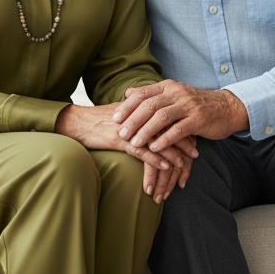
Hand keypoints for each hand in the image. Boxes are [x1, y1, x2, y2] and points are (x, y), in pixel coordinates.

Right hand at [54, 104, 194, 203]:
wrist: (77, 122)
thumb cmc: (98, 119)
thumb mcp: (121, 112)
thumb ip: (137, 113)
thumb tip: (151, 116)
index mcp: (139, 107)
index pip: (167, 115)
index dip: (181, 126)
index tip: (194, 135)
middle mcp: (137, 115)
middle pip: (167, 127)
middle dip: (183, 140)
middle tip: (196, 152)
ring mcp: (130, 128)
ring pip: (158, 140)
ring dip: (174, 152)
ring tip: (186, 162)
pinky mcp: (120, 140)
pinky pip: (142, 151)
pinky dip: (156, 159)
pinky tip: (167, 166)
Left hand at [114, 80, 248, 152]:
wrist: (226, 108)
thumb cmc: (196, 105)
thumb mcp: (174, 95)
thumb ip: (152, 95)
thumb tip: (128, 93)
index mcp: (169, 87)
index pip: (143, 94)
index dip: (127, 106)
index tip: (114, 118)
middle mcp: (177, 93)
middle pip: (149, 105)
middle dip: (133, 121)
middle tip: (121, 134)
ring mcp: (189, 106)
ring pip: (162, 117)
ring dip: (146, 131)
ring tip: (135, 144)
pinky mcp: (198, 120)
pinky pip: (178, 130)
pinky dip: (164, 139)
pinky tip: (155, 148)